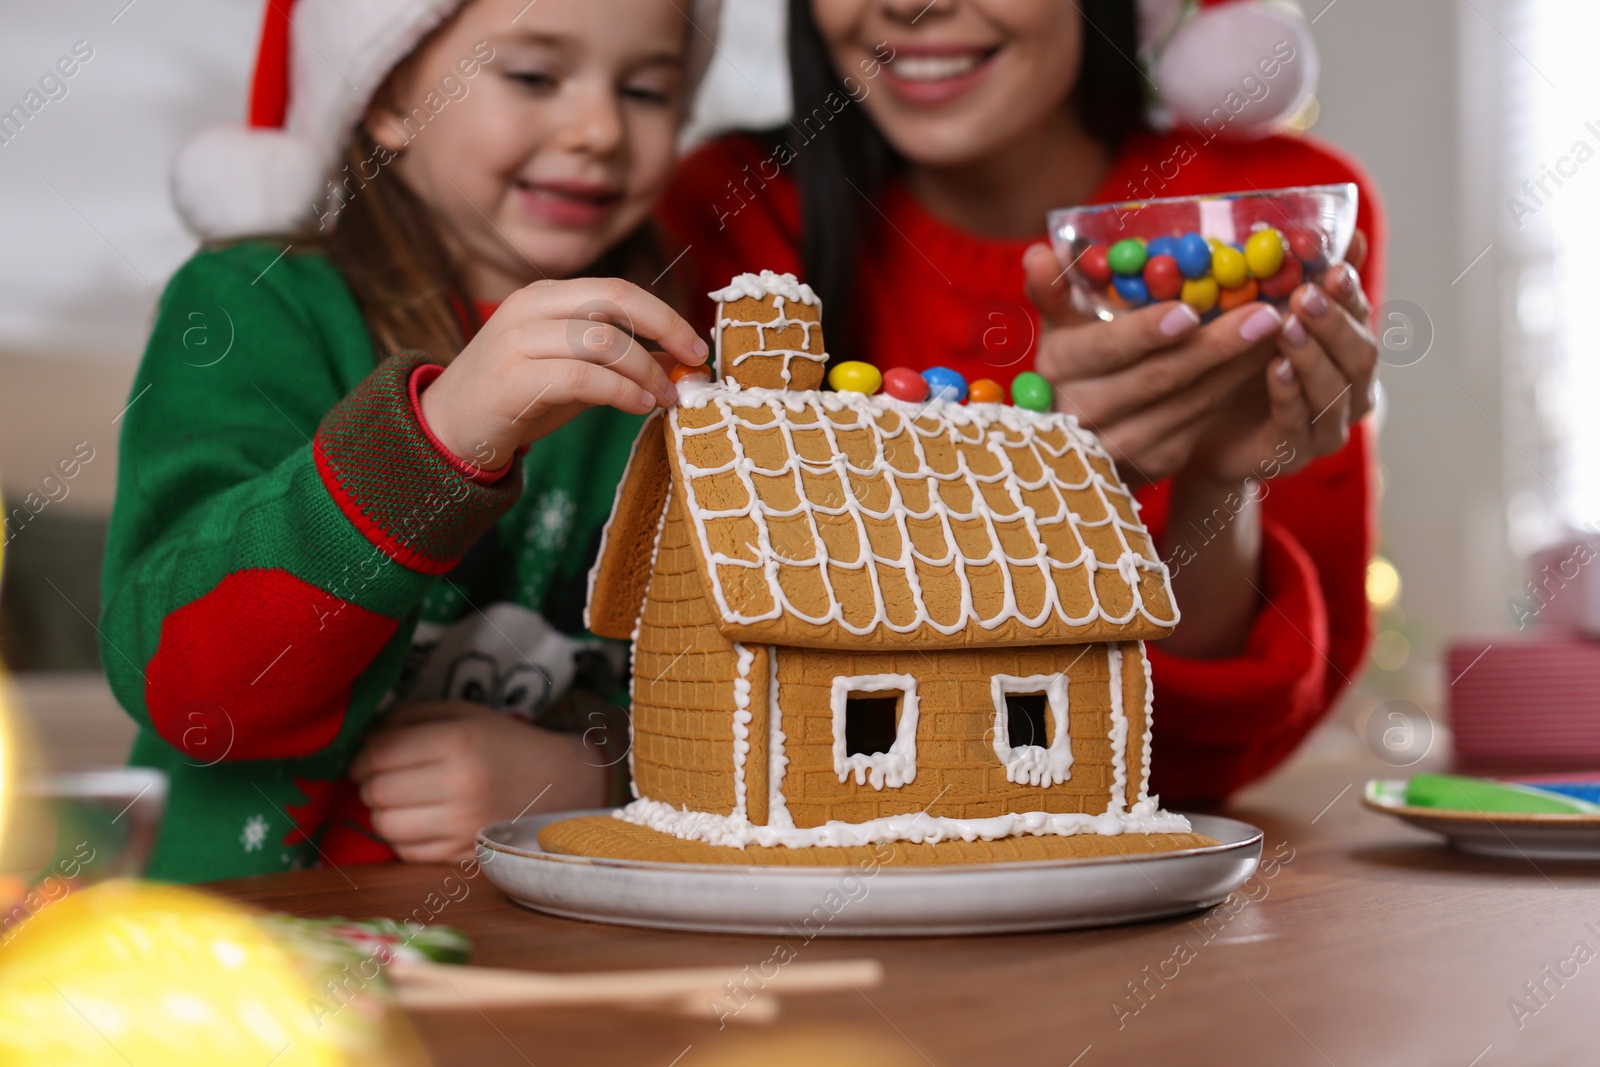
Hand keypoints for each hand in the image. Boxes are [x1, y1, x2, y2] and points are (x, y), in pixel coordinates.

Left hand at [350, 701, 606, 863]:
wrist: (558, 782)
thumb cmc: (502, 742)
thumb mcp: (461, 713)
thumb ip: (408, 718)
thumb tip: (362, 744)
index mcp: (458, 742)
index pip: (379, 755)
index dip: (361, 757)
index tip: (366, 759)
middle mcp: (460, 786)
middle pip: (377, 792)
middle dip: (371, 783)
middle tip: (387, 777)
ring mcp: (463, 826)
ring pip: (385, 826)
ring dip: (384, 812)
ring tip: (403, 799)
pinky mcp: (465, 854)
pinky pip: (406, 853)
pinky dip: (404, 837)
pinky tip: (421, 821)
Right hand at [419, 277, 708, 471]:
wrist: (450, 429)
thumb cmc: (518, 398)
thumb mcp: (575, 370)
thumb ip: (620, 360)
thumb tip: (677, 359)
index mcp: (546, 296)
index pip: (617, 291)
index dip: (664, 314)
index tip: (696, 344)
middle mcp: (531, 308)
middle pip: (614, 302)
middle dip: (665, 330)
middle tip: (693, 363)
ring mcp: (518, 340)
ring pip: (604, 341)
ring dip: (647, 371)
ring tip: (666, 397)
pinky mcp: (513, 379)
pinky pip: (584, 378)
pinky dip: (622, 392)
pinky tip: (639, 406)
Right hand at [1024, 243, 1284, 487]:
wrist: (1081, 437)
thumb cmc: (1078, 362)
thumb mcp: (1060, 327)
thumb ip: (1053, 290)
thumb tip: (1038, 253)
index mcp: (1058, 368)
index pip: (1106, 348)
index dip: (1147, 332)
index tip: (1190, 311)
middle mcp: (1083, 413)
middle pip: (1159, 378)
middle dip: (1217, 344)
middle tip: (1265, 312)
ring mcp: (1121, 444)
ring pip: (1189, 402)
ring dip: (1236, 365)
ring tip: (1275, 328)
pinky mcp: (1156, 462)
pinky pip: (1202, 421)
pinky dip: (1233, 388)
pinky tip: (1260, 359)